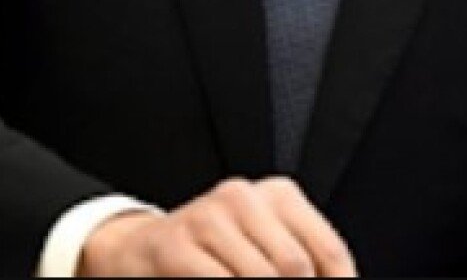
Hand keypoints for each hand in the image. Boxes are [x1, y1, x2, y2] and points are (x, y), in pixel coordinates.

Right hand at [75, 177, 356, 276]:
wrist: (139, 253)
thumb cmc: (212, 258)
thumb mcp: (260, 252)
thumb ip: (294, 267)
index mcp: (278, 195)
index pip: (327, 251)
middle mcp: (245, 196)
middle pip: (295, 266)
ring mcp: (208, 217)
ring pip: (262, 277)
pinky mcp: (176, 244)